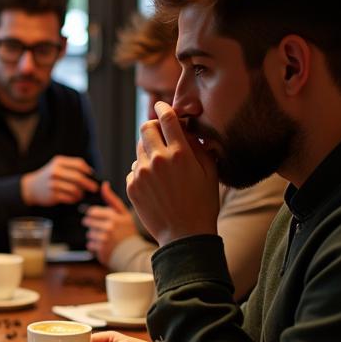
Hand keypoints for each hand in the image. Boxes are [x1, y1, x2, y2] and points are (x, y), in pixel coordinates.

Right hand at [20, 155, 97, 206]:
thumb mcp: (57, 166)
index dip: (88, 171)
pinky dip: (74, 199)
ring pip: (75, 189)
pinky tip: (74, 198)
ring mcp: (53, 184)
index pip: (79, 164)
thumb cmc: (49, 177)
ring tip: (82, 195)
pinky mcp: (53, 195)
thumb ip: (72, 167)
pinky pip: (69, 198)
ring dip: (81, 193)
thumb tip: (91, 174)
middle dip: (89, 184)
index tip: (93, 176)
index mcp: (59, 162)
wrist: (31, 187)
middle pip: (78, 177)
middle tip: (94, 188)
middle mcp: (56, 171)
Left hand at [82, 181, 137, 263]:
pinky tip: (105, 246)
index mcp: (113, 216)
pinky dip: (95, 246)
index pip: (91, 212)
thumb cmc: (127, 231)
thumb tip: (104, 184)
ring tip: (107, 239)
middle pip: (88, 222)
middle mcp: (109, 227)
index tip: (101, 220)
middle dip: (93, 225)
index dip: (94, 215)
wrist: (133, 253)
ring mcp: (104, 239)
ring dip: (94, 236)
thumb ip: (111, 199)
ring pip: (89, 234)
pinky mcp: (101, 250)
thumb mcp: (123, 213)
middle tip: (105, 230)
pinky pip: (89, 245)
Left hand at [126, 102, 218, 247]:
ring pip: (139, 149)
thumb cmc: (202, 203)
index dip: (162, 108)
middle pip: (145, 128)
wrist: (184, 236)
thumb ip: (198, 147)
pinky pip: (134, 170)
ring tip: (162, 167)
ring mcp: (141, 173)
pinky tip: (155, 185)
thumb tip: (187, 130)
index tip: (160, 106)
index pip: (166, 118)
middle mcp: (157, 160)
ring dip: (148, 151)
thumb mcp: (209, 172)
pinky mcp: (131, 186)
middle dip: (152, 127)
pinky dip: (142, 172)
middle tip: (159, 132)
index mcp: (179, 153)